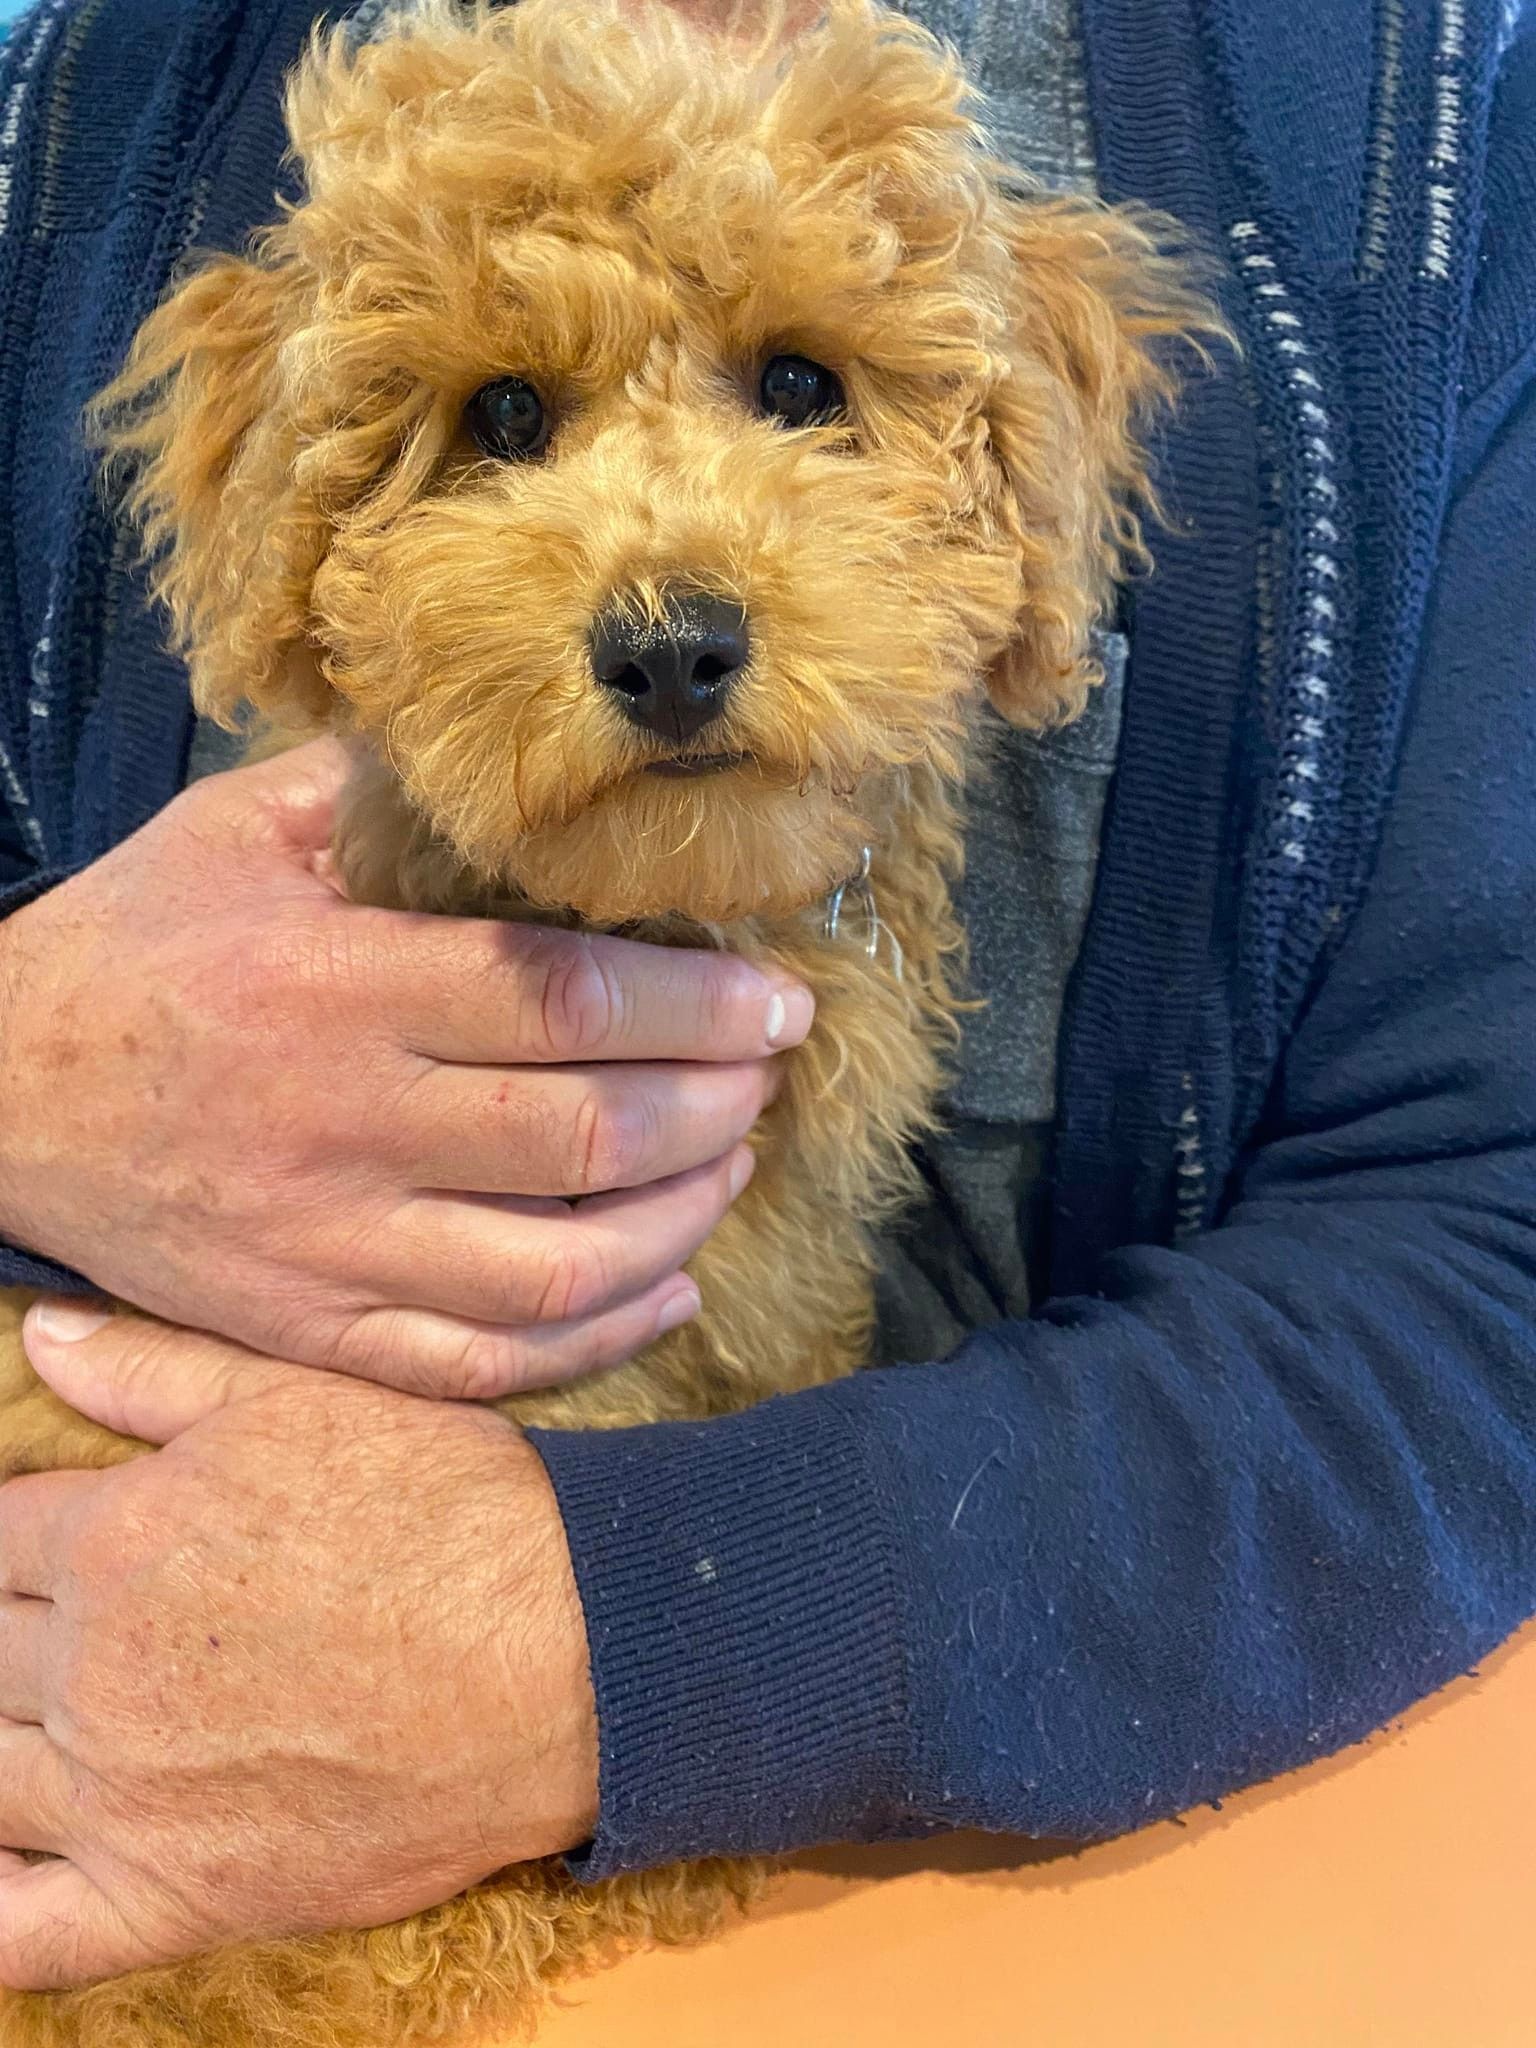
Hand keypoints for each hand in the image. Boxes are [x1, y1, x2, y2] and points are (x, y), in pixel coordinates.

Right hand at [0, 740, 811, 1396]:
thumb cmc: (131, 948)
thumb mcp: (232, 831)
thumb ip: (379, 791)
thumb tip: (521, 752)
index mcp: (335, 982)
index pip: (563, 1003)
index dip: (700, 1008)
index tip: (777, 1002)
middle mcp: (342, 1124)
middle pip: (586, 1139)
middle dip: (718, 1109)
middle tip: (768, 1078)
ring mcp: (327, 1244)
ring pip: (555, 1270)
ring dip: (681, 1222)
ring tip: (732, 1168)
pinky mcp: (311, 1327)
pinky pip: (480, 1364)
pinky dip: (597, 1341)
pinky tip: (668, 1289)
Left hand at [0, 1302, 596, 1990]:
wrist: (569, 1652)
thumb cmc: (452, 1513)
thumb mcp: (306, 1398)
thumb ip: (157, 1371)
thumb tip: (42, 1333)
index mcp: (118, 1537)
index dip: (21, 1540)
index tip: (58, 1551)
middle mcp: (98, 1667)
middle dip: (12, 1635)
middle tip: (88, 1638)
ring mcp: (125, 1795)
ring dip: (2, 1742)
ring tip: (50, 1723)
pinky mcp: (177, 1897)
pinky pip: (24, 1937)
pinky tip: (4, 1864)